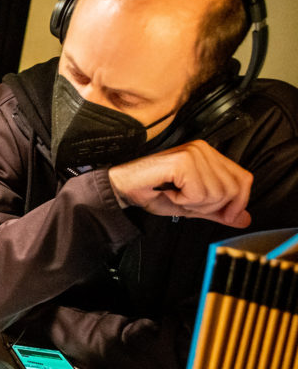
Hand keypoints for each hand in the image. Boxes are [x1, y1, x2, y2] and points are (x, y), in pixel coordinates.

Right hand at [108, 140, 252, 227]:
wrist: (124, 188)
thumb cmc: (153, 192)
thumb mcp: (192, 205)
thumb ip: (219, 210)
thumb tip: (244, 219)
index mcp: (209, 155)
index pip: (244, 179)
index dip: (239, 202)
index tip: (226, 215)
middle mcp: (203, 149)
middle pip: (232, 189)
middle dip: (210, 206)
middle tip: (186, 202)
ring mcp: (193, 153)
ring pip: (216, 193)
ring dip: (194, 204)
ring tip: (175, 195)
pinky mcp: (183, 161)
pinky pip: (198, 193)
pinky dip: (184, 201)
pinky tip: (170, 193)